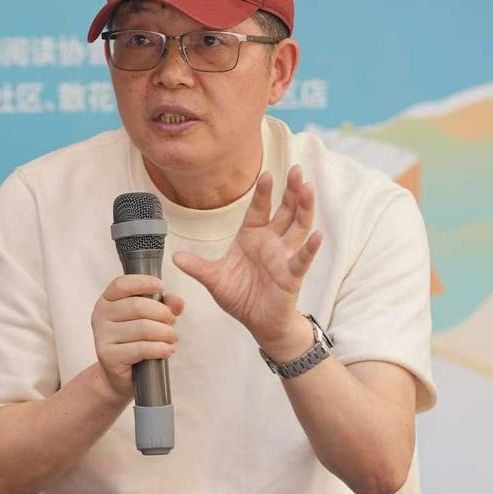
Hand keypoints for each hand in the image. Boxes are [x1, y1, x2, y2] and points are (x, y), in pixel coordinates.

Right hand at [91, 274, 184, 399]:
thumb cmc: (136, 341)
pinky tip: (167, 350)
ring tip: (171, 338)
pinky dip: (160, 348)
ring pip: (143, 328)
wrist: (122, 374)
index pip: (122, 284)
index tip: (161, 286)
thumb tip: (177, 302)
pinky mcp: (108, 356)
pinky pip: (141, 348)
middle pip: (138, 306)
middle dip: (163, 313)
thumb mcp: (152, 318)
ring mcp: (102, 336)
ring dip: (165, 333)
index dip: (144, 282)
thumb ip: (165, 305)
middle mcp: (100, 315)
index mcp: (107, 300)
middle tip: (172, 323)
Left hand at [173, 167, 321, 359]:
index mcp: (252, 237)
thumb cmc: (240, 297)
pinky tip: (317, 235)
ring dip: (304, 208)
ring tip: (308, 189)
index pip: (259, 209)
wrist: (258, 323)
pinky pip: (302, 259)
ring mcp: (284, 257)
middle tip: (297, 170)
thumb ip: (198, 267)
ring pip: (297, 227)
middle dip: (291, 191)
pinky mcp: (292, 276)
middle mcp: (271, 242)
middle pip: (285, 211)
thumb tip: (175, 258)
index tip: (266, 173)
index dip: (264, 192)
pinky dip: (310, 248)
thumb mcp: (214, 280)